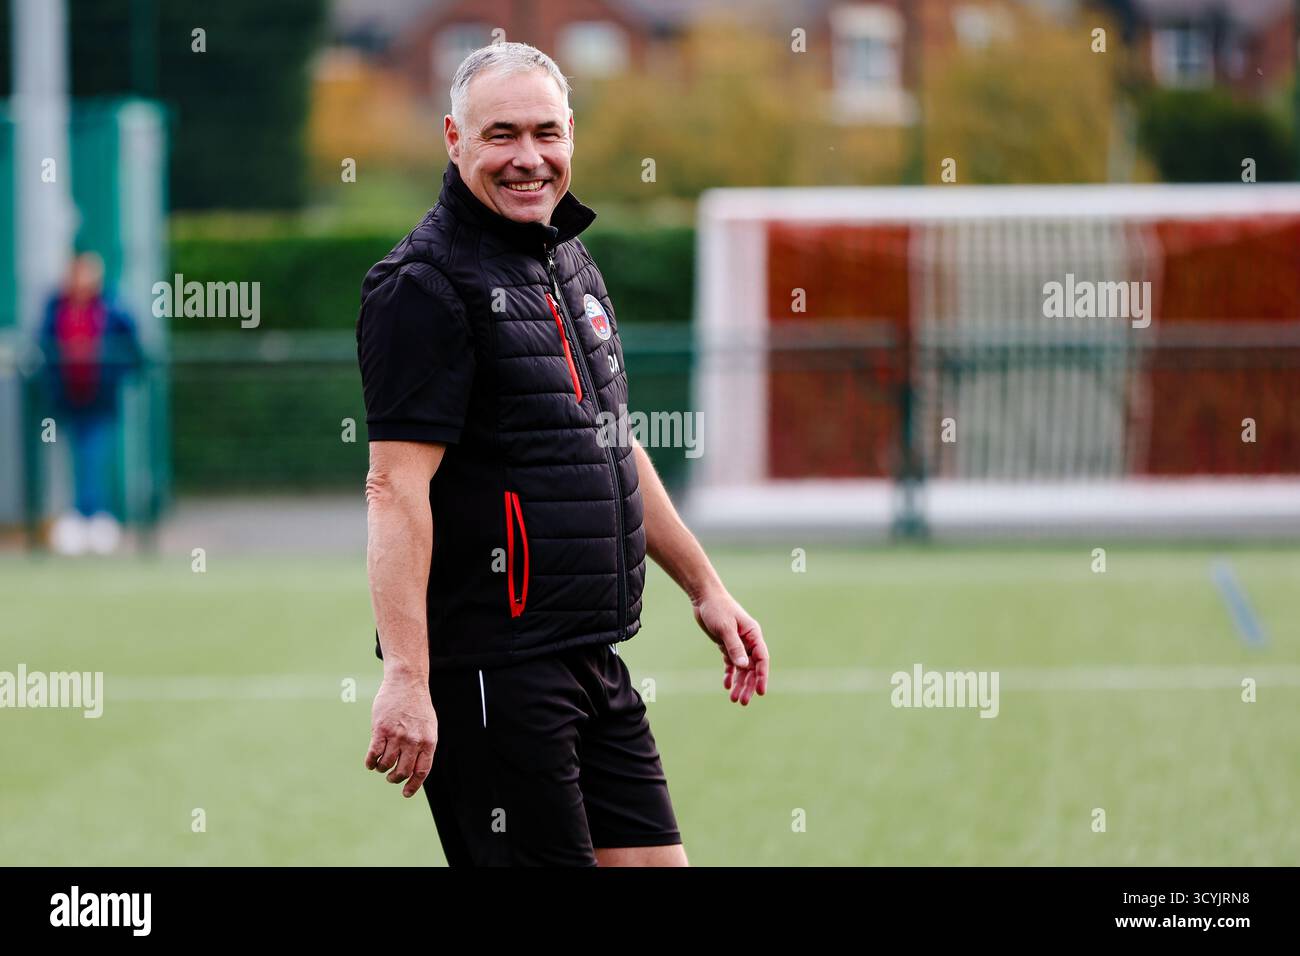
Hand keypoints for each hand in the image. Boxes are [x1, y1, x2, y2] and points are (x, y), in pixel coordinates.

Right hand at [364, 673, 437, 797]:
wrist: (407, 682)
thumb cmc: (417, 706)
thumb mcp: (429, 726)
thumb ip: (424, 746)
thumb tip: (416, 770)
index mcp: (428, 741)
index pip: (422, 771)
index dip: (413, 785)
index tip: (405, 793)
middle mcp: (413, 741)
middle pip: (403, 771)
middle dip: (395, 778)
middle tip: (391, 777)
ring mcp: (397, 736)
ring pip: (386, 765)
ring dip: (382, 769)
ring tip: (381, 766)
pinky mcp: (381, 730)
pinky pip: (374, 754)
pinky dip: (370, 763)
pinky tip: (370, 763)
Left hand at [692, 586, 768, 705]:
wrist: (704, 598)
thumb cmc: (717, 608)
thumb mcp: (725, 628)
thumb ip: (734, 647)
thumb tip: (744, 666)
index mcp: (753, 635)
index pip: (762, 659)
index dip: (762, 676)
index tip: (761, 692)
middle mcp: (748, 641)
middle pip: (752, 668)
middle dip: (749, 685)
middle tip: (743, 702)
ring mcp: (738, 644)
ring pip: (742, 668)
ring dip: (739, 683)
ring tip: (734, 699)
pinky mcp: (726, 645)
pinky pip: (731, 663)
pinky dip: (730, 674)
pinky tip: (726, 685)